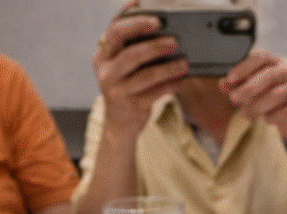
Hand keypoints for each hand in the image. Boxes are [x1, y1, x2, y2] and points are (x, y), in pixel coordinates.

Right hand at [93, 3, 188, 133]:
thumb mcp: (120, 66)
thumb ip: (130, 47)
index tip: (153, 16)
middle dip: (154, 45)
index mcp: (102, 56)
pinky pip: (155, 93)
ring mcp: (117, 91)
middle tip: (174, 41)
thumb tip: (159, 27)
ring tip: (184, 62)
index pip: (114, 31)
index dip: (132, 20)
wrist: (119, 125)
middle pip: (130, 54)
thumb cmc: (124, 88)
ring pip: (145, 76)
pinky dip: (170, 85)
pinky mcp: (131, 107)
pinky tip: (182, 80)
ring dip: (168, 68)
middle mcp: (106, 73)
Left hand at [220, 51, 286, 145]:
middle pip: (268, 75)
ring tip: (245, 114)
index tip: (230, 79)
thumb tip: (222, 84)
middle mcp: (286, 72)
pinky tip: (265, 120)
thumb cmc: (270, 101)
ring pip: (275, 95)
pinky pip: (282, 112)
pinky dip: (270, 117)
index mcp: (274, 62)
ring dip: (257, 105)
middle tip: (234, 98)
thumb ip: (237, 87)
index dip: (244, 67)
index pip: (260, 57)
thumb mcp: (252, 92)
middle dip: (248, 88)